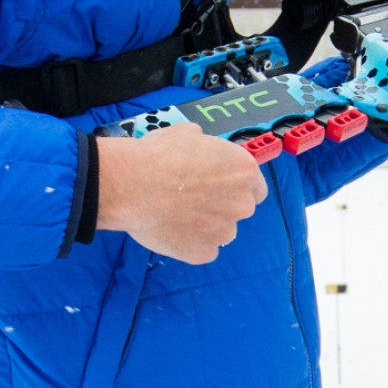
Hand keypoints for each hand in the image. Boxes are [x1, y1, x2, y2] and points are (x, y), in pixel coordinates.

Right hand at [94, 122, 269, 263]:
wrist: (132, 185)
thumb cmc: (159, 156)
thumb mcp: (189, 135)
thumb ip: (207, 147)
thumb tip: (201, 147)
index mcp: (244, 171)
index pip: (256, 186)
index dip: (237, 186)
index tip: (221, 187)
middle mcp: (242, 203)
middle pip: (239, 208)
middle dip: (221, 205)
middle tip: (193, 199)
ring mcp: (225, 231)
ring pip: (221, 230)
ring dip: (206, 225)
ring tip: (177, 214)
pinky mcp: (204, 252)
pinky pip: (202, 249)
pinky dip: (190, 243)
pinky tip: (170, 230)